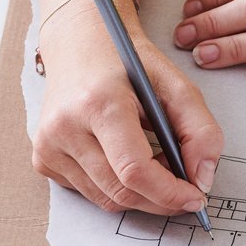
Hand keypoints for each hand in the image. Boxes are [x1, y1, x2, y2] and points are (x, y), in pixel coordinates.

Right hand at [33, 0, 223, 214]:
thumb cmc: (127, 63)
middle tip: (184, 186)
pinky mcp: (43, 159)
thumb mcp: (175, 85)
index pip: (134, 170)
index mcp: (98, 103)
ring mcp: (49, 146)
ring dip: (140, 194)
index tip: (195, 197)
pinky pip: (89, 193)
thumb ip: (200, 131)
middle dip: (160, 199)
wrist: (79, 46)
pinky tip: (124, 161)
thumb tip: (203, 180)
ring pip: (106, 199)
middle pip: (121, 191)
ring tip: (156, 166)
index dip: (169, 193)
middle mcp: (65, 127)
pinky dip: (115, 187)